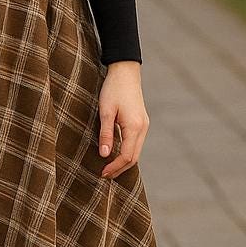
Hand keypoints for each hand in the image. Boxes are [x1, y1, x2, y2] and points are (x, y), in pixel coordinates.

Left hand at [96, 60, 147, 179]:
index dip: (115, 167)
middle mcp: (143, 128)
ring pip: (136, 151)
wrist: (125, 71)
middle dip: (120, 168)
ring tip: (108, 167)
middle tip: (104, 175)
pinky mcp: (141, 121)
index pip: (127, 156)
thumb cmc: (113, 89)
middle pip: (134, 157)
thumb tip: (105, 155)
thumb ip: (106, 134)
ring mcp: (144, 125)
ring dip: (123, 161)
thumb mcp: (105, 111)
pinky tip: (115, 152)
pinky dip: (127, 151)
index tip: (102, 173)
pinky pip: (136, 142)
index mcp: (134, 127)